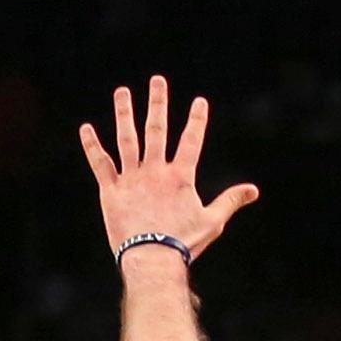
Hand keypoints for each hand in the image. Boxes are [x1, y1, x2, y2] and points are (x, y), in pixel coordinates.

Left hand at [79, 77, 258, 265]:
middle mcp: (155, 171)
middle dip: (158, 103)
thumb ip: (231, 201)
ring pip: (127, 140)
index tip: (199, 101)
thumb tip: (254, 190)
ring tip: (122, 92)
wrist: (152, 259)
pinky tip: (86, 128)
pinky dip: (92, 146)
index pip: (191, 140)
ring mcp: (131, 179)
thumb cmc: (183, 243)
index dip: (197, 120)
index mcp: (180, 176)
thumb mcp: (213, 221)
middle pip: (157, 130)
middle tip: (157, 81)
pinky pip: (100, 164)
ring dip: (125, 114)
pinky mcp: (111, 191)